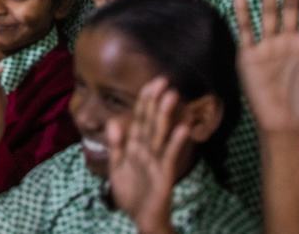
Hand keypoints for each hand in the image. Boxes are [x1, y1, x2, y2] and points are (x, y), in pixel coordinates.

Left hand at [107, 78, 188, 233]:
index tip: (151, 82)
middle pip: (151, 121)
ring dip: (166, 115)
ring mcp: (158, 160)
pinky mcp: (165, 173)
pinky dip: (176, 142)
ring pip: (161, 133)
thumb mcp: (117, 167)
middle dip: (155, 101)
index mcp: (136, 146)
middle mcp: (148, 149)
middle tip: (163, 80)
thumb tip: (114, 121)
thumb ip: (116, 144)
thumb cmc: (132, 192)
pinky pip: (169, 155)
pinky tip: (184, 128)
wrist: (141, 218)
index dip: (144, 101)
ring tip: (172, 95)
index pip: (140, 119)